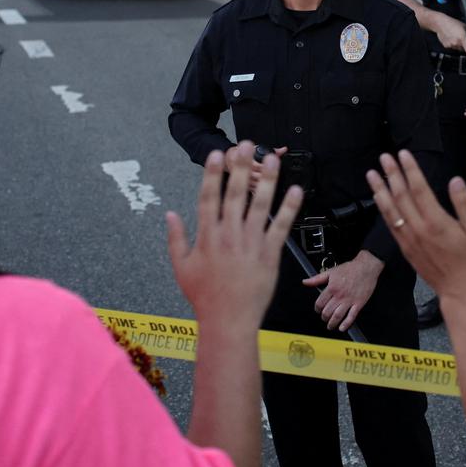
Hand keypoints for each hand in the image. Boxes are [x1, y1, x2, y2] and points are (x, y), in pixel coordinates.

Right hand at [167, 140, 301, 334]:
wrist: (228, 321)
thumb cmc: (204, 297)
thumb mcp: (181, 268)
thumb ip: (175, 239)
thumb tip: (170, 215)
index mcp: (206, 238)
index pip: (208, 198)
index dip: (212, 174)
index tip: (217, 154)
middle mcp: (228, 237)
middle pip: (234, 195)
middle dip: (240, 167)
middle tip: (246, 145)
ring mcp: (250, 245)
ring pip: (260, 206)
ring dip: (267, 181)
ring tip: (272, 160)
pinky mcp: (269, 255)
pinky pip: (280, 228)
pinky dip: (289, 209)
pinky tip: (295, 192)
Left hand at [303, 250, 382, 331]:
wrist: (366, 267)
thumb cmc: (350, 269)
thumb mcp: (331, 272)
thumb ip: (317, 279)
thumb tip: (305, 282)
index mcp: (332, 288)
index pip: (320, 303)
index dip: (317, 309)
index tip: (318, 310)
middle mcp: (340, 295)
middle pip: (327, 312)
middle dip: (324, 317)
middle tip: (324, 318)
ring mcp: (349, 300)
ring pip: (337, 316)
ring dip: (332, 323)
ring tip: (330, 326)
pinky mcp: (359, 303)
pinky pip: (351, 316)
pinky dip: (346, 324)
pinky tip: (342, 328)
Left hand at [366, 150, 465, 305]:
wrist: (459, 289)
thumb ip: (464, 204)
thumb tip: (455, 181)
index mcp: (436, 221)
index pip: (419, 188)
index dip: (410, 170)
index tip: (403, 154)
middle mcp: (418, 228)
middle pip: (401, 195)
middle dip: (392, 174)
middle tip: (384, 157)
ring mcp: (409, 238)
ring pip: (390, 209)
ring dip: (380, 189)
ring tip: (371, 173)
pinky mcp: (404, 248)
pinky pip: (390, 224)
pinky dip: (382, 209)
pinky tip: (378, 198)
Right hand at [429, 13, 465, 59]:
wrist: (440, 23)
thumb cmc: (451, 23)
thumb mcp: (463, 26)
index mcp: (462, 38)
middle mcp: (456, 43)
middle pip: (462, 48)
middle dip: (463, 45)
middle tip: (460, 38)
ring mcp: (450, 45)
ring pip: (457, 48)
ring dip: (457, 44)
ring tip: (453, 36)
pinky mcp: (446, 46)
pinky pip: (451, 47)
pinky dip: (451, 43)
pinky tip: (450, 37)